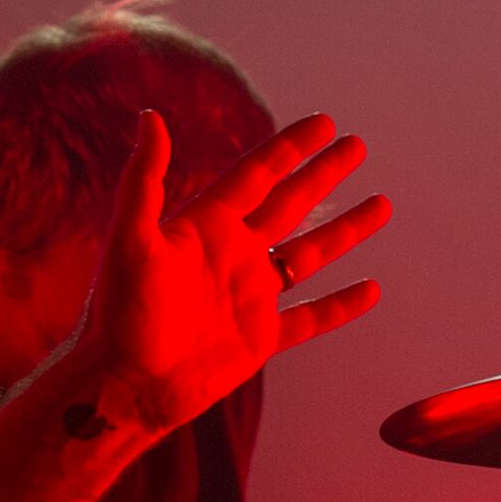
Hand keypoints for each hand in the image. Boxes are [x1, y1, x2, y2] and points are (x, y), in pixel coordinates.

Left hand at [77, 110, 390, 433]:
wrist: (125, 386)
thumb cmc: (119, 314)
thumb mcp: (129, 239)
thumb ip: (143, 178)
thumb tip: (150, 116)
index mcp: (207, 225)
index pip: (258, 174)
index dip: (291, 147)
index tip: (325, 123)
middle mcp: (234, 253)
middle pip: (290, 203)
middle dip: (324, 174)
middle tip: (357, 146)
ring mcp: (251, 296)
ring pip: (310, 254)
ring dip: (345, 229)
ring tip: (381, 204)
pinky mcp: (261, 339)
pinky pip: (311, 317)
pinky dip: (341, 305)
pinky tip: (372, 290)